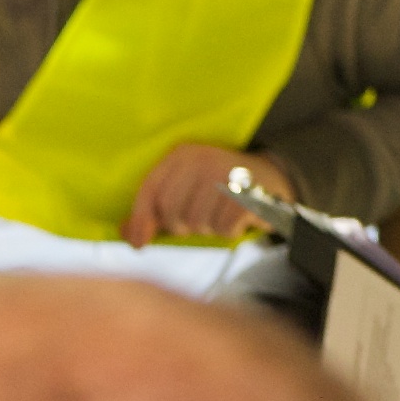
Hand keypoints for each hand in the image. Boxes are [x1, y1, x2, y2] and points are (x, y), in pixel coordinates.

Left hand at [121, 145, 285, 248]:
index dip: (141, 220)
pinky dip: (228, 231)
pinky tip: (237, 218)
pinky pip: (223, 228)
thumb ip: (154, 212)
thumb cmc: (217, 189)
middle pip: (172, 214)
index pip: (150, 191)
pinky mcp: (246, 192)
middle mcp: (202, 160)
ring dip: (208, 229)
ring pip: (197, 223)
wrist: (270, 178)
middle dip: (181, 227)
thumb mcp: (185, 190)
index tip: (139, 244)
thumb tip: (128, 235)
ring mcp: (225, 175)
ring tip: (219, 214)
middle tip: (199, 220)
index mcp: (181, 156)